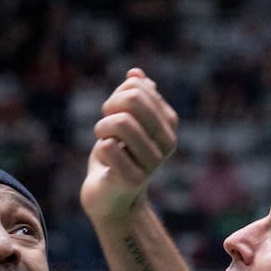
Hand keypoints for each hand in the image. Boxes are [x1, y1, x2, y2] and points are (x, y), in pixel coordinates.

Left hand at [81, 69, 179, 222]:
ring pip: (121, 123)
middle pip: (133, 100)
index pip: (138, 87)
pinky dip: (101, 150)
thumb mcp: (124, 122)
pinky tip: (107, 163)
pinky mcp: (135, 179)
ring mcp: (154, 162)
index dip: (118, 94)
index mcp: (169, 123)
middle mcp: (168, 142)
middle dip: (110, 107)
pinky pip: (108, 147)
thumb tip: (136, 73)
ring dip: (102, 128)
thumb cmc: (117, 156)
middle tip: (105, 125)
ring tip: (103, 139)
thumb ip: (132, 98)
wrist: (111, 198)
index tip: (113, 112)